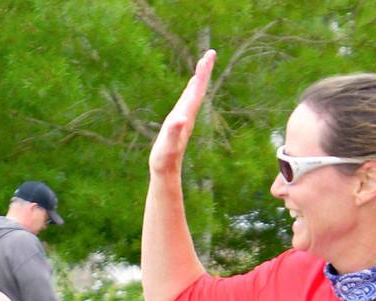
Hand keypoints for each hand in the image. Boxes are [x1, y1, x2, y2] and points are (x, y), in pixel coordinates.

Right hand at [148, 49, 215, 176]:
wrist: (166, 172)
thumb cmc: (164, 159)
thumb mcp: (168, 145)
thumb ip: (174, 131)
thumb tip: (181, 119)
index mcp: (186, 116)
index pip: (197, 91)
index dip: (202, 74)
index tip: (208, 57)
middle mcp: (188, 116)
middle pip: (199, 90)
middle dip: (204, 72)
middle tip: (210, 53)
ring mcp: (184, 119)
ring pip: (194, 95)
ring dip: (199, 79)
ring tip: (203, 64)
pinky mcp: (179, 123)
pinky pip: (187, 102)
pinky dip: (190, 90)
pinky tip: (191, 86)